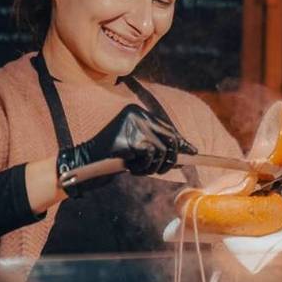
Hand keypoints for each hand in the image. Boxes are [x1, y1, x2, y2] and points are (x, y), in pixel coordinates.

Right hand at [57, 105, 196, 196]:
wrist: (86, 163)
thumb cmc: (112, 156)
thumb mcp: (138, 146)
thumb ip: (159, 144)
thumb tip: (189, 150)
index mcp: (138, 112)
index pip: (167, 127)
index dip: (181, 141)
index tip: (194, 152)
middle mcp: (137, 114)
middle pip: (170, 137)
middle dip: (172, 157)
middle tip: (165, 170)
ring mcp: (134, 125)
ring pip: (162, 150)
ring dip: (154, 166)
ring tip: (140, 169)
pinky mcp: (132, 139)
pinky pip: (151, 156)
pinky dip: (144, 167)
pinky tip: (132, 169)